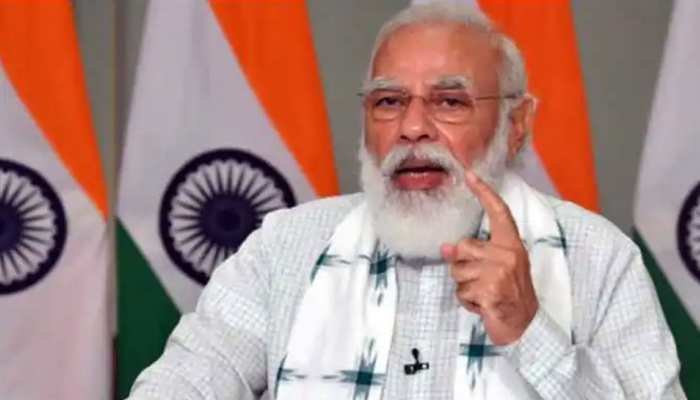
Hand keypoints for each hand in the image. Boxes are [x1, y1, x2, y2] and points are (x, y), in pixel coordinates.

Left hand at [441, 171, 537, 344]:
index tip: (469, 174)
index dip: (484, 193)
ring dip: (465, 287)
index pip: (498, 213)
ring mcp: (500, 272)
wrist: (526, 325)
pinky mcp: (491, 291)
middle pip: (462, 247)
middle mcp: (507, 254)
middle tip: (480, 281)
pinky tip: (483, 305)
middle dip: (462, 267)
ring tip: (483, 294)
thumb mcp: (497, 269)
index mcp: (511, 245)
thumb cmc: (510, 293)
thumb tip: (445, 248)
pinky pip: (461, 292)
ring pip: (458, 272)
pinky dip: (467, 302)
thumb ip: (475, 255)